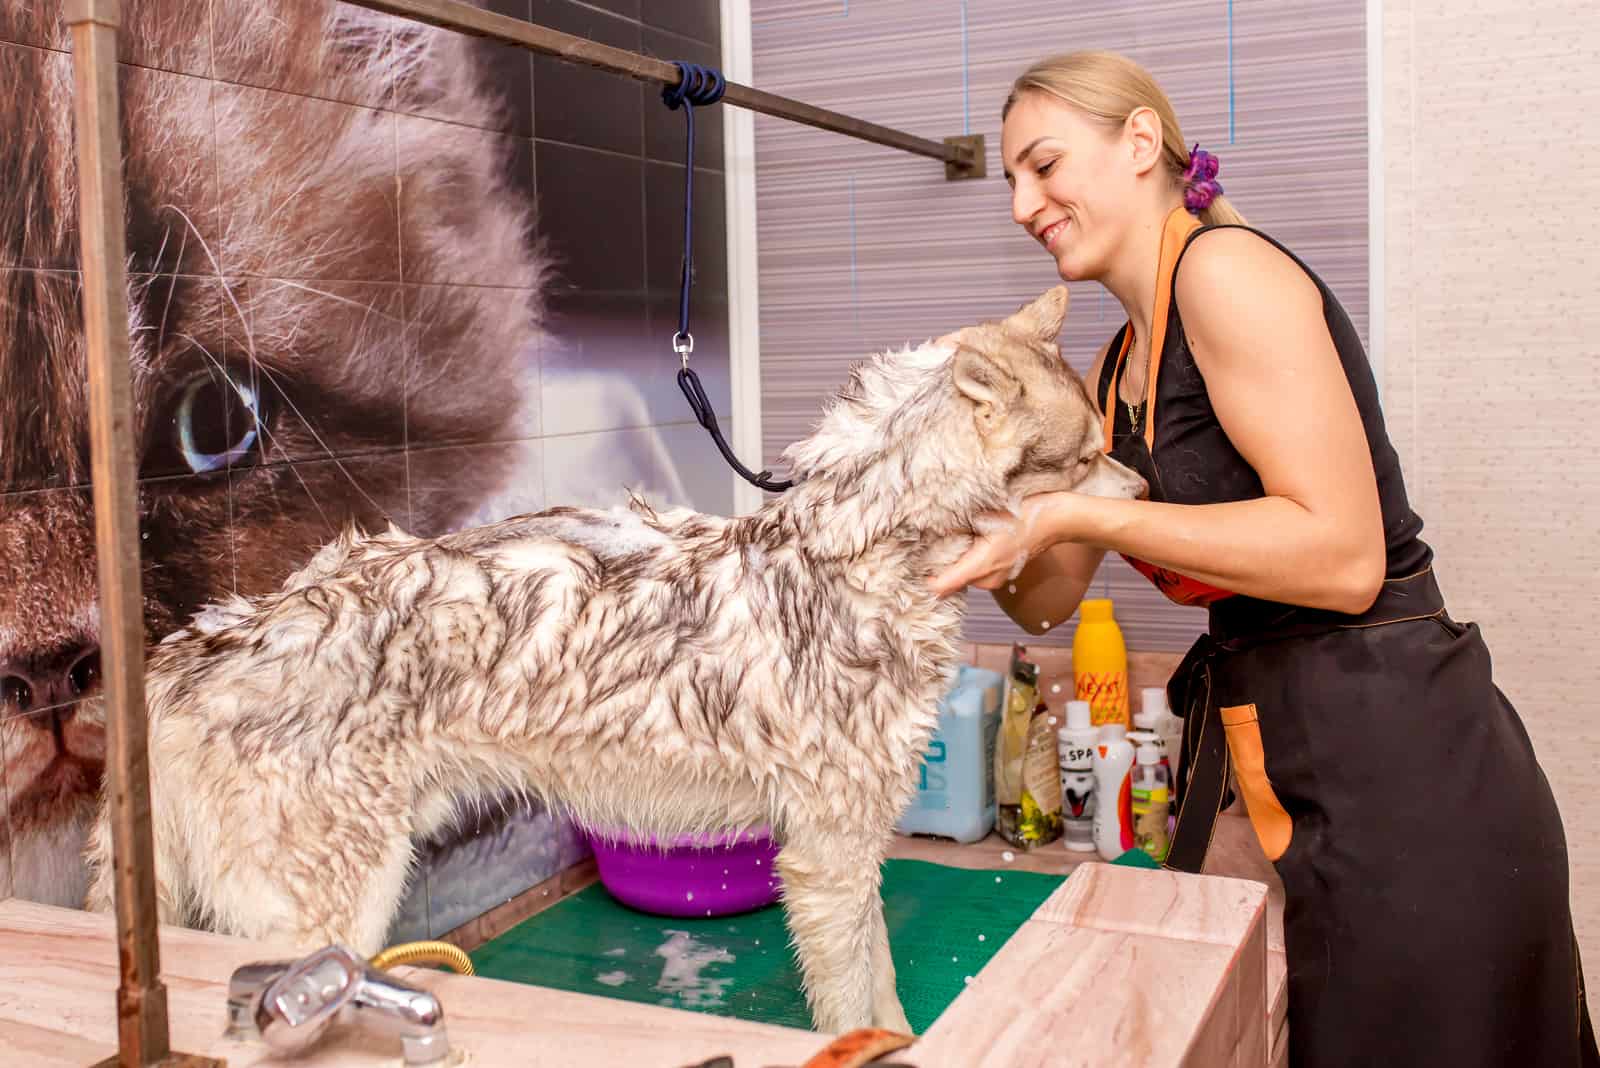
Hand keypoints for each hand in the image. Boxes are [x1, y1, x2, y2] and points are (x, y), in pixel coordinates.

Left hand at [927, 494, 1065, 597]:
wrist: (1055, 519)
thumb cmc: (1024, 513)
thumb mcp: (986, 515)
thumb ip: (956, 527)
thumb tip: (926, 529)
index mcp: (981, 564)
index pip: (942, 586)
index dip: (924, 580)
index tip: (908, 569)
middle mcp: (987, 579)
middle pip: (949, 582)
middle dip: (937, 567)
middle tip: (924, 547)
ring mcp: (995, 580)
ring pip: (962, 577)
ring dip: (953, 564)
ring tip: (946, 542)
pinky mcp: (1000, 576)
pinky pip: (975, 573)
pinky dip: (967, 563)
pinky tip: (968, 544)